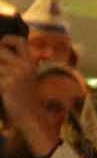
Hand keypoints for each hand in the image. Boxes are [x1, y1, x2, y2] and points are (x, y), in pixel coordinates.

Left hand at [0, 35, 49, 154]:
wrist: (32, 118)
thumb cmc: (27, 99)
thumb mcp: (27, 78)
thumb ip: (17, 65)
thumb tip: (1, 52)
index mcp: (30, 64)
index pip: (19, 42)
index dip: (7, 40)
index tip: (1, 45)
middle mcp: (23, 67)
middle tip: (0, 69)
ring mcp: (14, 76)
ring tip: (3, 81)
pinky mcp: (6, 85)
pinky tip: (2, 89)